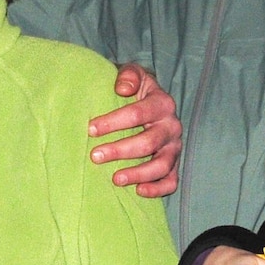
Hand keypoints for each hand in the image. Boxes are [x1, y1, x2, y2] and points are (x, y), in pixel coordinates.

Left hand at [89, 65, 180, 195]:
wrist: (148, 101)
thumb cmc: (134, 90)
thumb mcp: (132, 74)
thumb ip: (129, 75)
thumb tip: (122, 88)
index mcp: (162, 103)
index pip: (138, 113)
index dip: (114, 122)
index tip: (90, 129)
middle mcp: (172, 126)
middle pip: (149, 142)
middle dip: (120, 150)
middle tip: (95, 156)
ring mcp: (174, 147)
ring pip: (162, 165)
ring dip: (138, 174)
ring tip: (115, 179)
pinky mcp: (173, 164)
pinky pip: (171, 181)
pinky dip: (158, 189)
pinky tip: (138, 191)